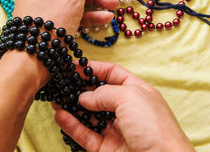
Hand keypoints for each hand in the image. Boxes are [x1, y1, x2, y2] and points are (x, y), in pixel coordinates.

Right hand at [53, 61, 194, 151]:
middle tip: (61, 83)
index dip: (94, 69)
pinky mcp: (107, 149)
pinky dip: (72, 126)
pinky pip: (86, 135)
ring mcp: (117, 130)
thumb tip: (84, 97)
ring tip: (56, 99)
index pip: (114, 74)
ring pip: (90, 116)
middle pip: (100, 95)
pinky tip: (60, 116)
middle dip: (81, 88)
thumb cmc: (154, 126)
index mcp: (138, 92)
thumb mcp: (129, 96)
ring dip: (73, 108)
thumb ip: (104, 93)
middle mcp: (127, 109)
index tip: (74, 66)